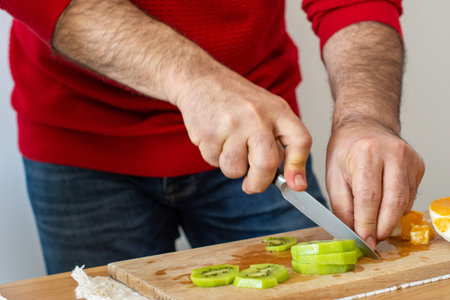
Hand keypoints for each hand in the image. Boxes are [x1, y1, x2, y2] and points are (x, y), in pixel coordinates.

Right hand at [174, 68, 311, 192]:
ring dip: (232, 167)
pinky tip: (215, 137)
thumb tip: (289, 178)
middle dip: (259, 183)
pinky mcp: (208, 134)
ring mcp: (231, 125)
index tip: (296, 185)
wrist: (200, 79)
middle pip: (267, 164)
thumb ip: (278, 140)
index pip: (299, 140)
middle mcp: (257, 117)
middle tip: (252, 185)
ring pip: (235, 169)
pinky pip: (214, 162)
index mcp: (277, 110)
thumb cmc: (236, 99)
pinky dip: (214, 156)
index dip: (299, 166)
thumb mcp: (265, 109)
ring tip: (228, 146)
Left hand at [326, 121, 424, 248]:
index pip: (369, 197)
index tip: (364, 242)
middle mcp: (392, 154)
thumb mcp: (332, 176)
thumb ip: (341, 206)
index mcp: (365, 153)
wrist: (365, 125)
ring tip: (374, 225)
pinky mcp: (418, 166)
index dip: (367, 224)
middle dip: (382, 228)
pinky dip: (396, 208)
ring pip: (404, 202)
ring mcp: (409, 159)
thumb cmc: (345, 150)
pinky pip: (410, 196)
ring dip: (389, 220)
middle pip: (393, 202)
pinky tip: (383, 205)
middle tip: (371, 240)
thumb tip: (351, 233)